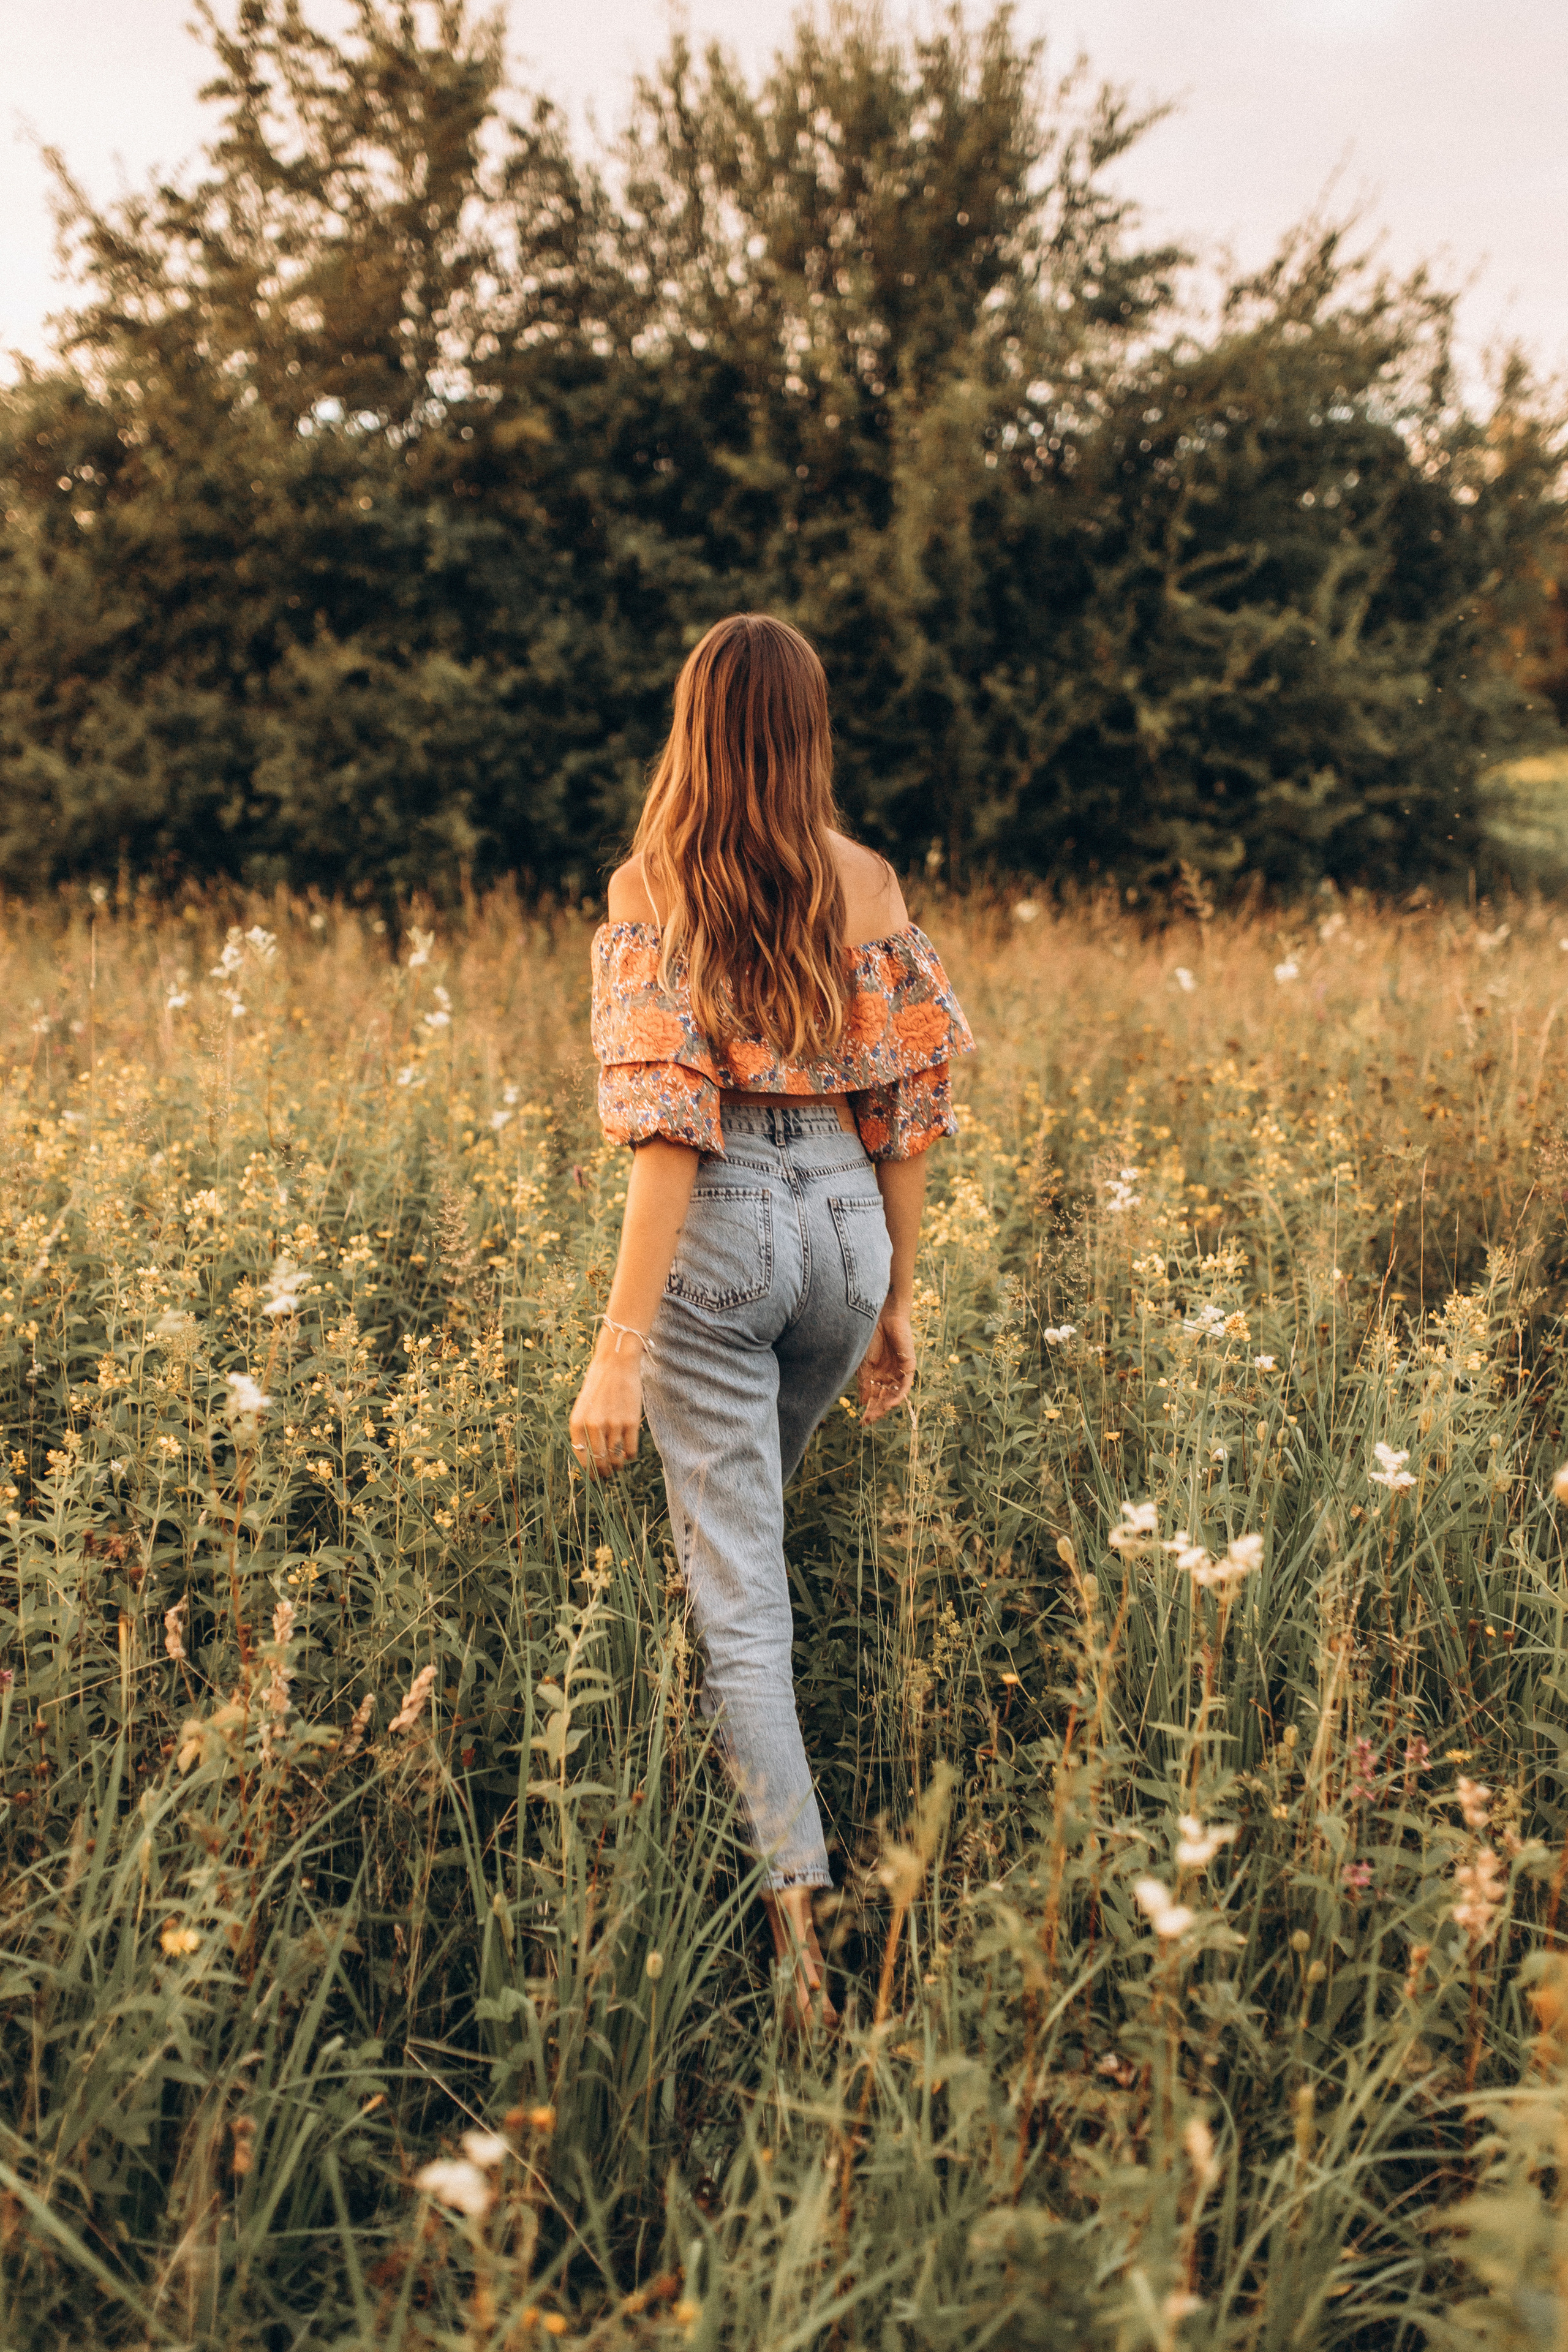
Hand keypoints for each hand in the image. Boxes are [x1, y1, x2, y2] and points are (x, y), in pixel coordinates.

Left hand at [568, 1335, 644, 1474]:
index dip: (589, 1472)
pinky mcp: (630, 1421)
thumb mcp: (583, 1407)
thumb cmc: (599, 1386)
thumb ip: (584, 1430)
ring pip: (616, 1458)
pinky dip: (630, 1455)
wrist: (616, 1363)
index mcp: (577, 1423)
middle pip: (599, 1462)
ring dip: (617, 1465)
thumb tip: (592, 1458)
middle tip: (608, 1474)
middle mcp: (593, 1426)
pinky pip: (630, 1450)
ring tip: (618, 1465)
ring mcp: (613, 1424)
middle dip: (604, 1472)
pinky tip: (629, 1453)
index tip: (594, 1477)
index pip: (582, 1458)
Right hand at [856, 1302, 915, 1423]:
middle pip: (885, 1399)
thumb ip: (864, 1382)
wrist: (881, 1316)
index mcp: (877, 1375)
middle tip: (867, 1422)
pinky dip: (898, 1396)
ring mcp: (900, 1371)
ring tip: (876, 1416)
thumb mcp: (864, 1363)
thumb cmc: (870, 1336)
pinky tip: (889, 1405)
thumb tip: (864, 1403)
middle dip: (876, 1411)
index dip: (869, 1410)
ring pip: (895, 1395)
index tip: (861, 1422)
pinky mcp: (909, 1366)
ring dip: (886, 1407)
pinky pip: (905, 1385)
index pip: (875, 1397)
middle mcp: (889, 1375)